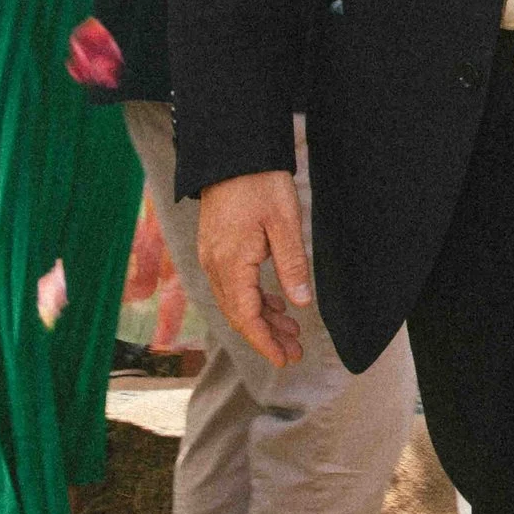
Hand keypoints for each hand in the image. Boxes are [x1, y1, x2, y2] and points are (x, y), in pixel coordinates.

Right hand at [196, 169, 309, 366]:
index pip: (246, 316)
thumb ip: (292, 265)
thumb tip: (301, 302)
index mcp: (230, 263)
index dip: (265, 342)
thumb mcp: (285, 223)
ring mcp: (212, 257)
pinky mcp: (216, 248)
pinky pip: (233, 285)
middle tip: (294, 353)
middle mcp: (215, 265)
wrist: (232, 153)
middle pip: (238, 315)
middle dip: (266, 337)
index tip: (285, 360)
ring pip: (236, 302)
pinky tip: (274, 305)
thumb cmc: (260, 183)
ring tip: (291, 332)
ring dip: (262, 320)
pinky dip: (254, 300)